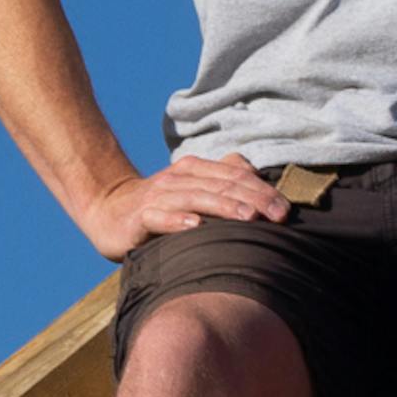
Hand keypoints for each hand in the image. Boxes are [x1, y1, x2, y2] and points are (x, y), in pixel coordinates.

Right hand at [75, 154, 288, 260]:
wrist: (108, 210)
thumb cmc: (162, 205)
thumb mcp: (195, 189)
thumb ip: (224, 180)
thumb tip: (258, 175)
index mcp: (197, 170)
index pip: (236, 176)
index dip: (264, 191)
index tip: (287, 210)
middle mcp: (180, 178)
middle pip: (222, 185)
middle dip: (254, 199)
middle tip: (279, 216)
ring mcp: (159, 196)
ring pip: (196, 198)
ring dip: (224, 207)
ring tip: (248, 218)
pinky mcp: (139, 217)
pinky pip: (159, 217)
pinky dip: (177, 221)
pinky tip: (195, 227)